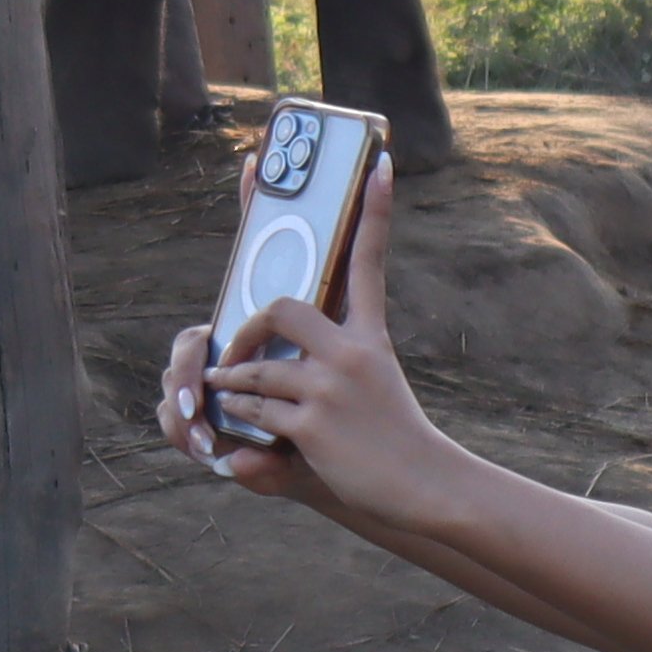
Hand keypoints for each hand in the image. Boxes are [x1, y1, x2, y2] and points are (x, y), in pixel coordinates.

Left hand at [170, 166, 464, 528]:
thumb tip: (293, 346)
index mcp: (370, 337)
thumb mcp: (375, 384)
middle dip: (249, 326)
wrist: (425, 486)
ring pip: (257, 365)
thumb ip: (336, 360)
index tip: (379, 164)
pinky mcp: (312, 423)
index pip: (369, 262)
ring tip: (226, 388)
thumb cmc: (395, 438)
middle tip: (234, 346)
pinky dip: (240, 414)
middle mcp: (351, 353)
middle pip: (283, 307)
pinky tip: (241, 428)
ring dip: (234, 379)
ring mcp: (330, 387)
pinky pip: (254, 406)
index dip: (375, 211)